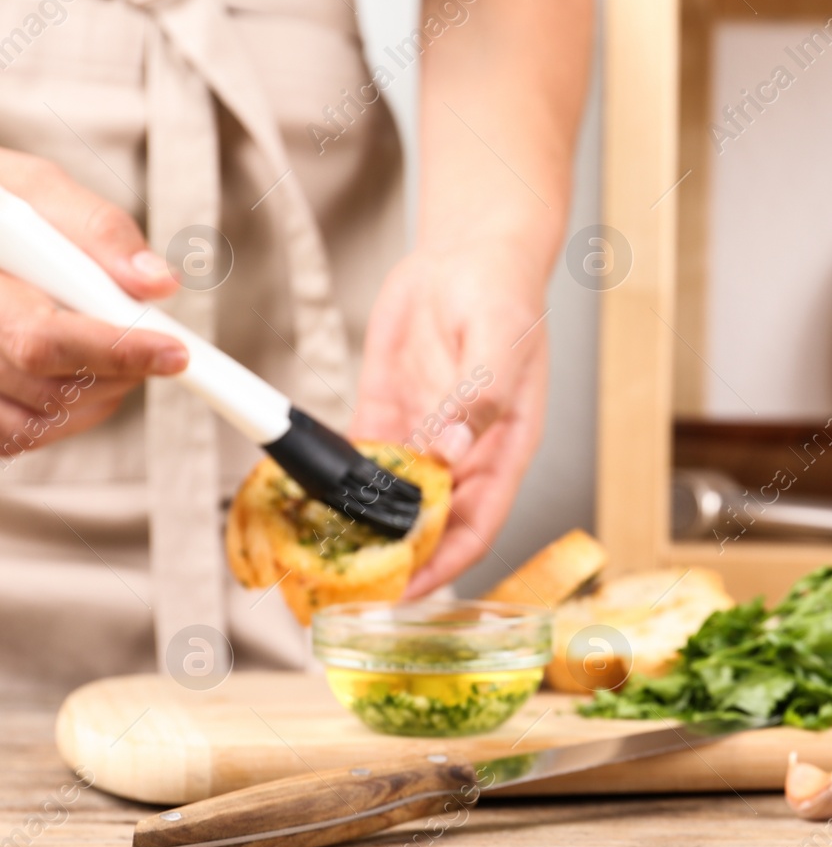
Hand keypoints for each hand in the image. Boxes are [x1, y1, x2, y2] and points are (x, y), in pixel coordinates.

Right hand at [0, 149, 187, 459]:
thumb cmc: (0, 206)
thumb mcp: (34, 189)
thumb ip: (96, 229)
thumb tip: (158, 283)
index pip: (42, 340)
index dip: (117, 350)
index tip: (176, 352)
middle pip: (47, 389)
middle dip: (120, 369)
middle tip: (153, 342)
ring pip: (39, 422)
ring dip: (99, 393)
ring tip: (110, 345)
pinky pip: (21, 436)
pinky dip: (69, 412)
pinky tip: (78, 372)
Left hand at [351, 233, 549, 594]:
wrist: (469, 253)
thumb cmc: (505, 297)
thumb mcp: (501, 345)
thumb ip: (479, 400)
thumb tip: (447, 454)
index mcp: (504, 450)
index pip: (477, 525)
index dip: (445, 564)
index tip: (408, 593)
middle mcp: (464, 454)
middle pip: (430, 524)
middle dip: (397, 560)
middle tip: (348, 591)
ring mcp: (426, 434)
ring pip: (392, 498)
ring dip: (363, 528)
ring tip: (321, 560)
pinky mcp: (390, 411)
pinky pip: (362, 457)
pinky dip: (339, 480)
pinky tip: (311, 501)